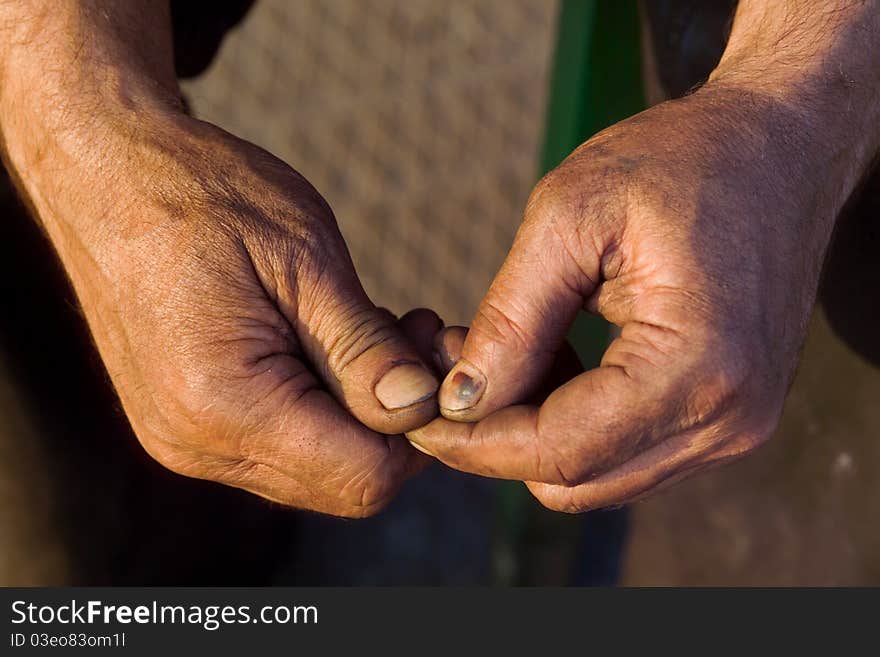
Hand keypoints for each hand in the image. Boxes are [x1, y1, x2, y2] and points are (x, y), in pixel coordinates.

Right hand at [18, 112, 441, 516]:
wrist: (106, 173)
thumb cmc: (205, 197)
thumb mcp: (305, 261)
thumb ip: (364, 350)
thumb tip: (421, 408)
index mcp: (225, 404)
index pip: (363, 476)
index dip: (418, 430)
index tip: (432, 358)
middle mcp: (197, 443)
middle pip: (342, 483)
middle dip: (394, 421)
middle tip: (413, 336)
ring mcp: (184, 440)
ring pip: (315, 469)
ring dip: (360, 412)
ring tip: (372, 328)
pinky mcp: (184, 424)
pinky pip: (279, 446)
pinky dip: (321, 407)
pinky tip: (328, 343)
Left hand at [408, 82, 861, 510]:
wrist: (778, 146)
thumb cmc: (678, 161)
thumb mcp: (570, 216)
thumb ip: (511, 320)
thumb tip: (459, 402)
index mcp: (696, 368)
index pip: (558, 451)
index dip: (473, 443)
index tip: (416, 415)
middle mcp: (728, 418)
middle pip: (575, 481)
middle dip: (497, 439)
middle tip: (455, 366)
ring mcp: (736, 426)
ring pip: (598, 476)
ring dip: (535, 432)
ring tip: (507, 351)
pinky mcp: (728, 416)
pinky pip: (627, 451)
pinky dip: (575, 422)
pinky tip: (555, 357)